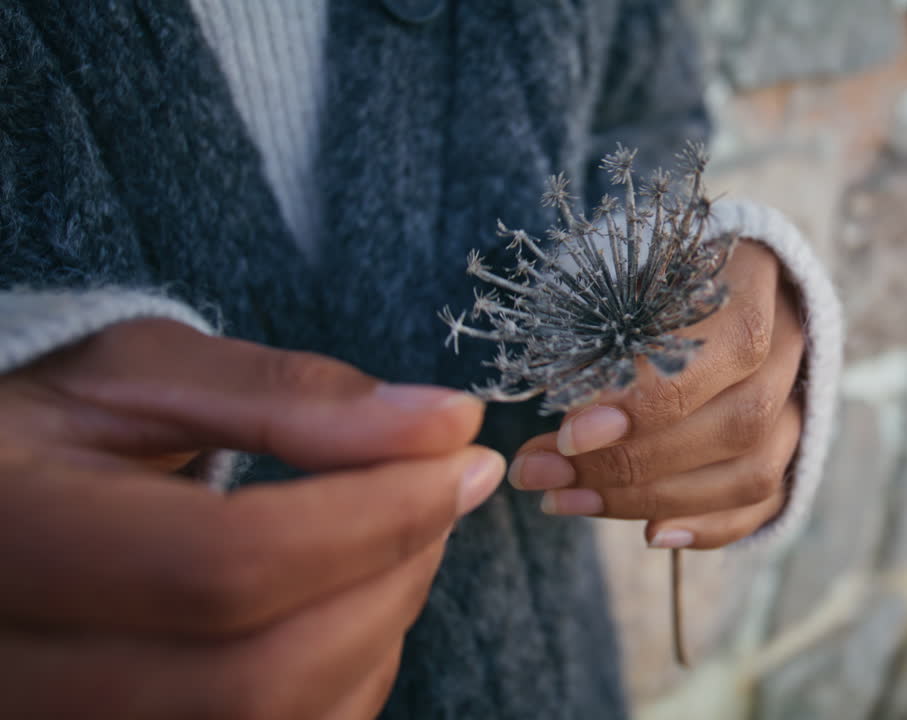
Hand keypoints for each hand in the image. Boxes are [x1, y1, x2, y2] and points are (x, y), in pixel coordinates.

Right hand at [0, 319, 503, 718]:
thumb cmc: (57, 424)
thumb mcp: (141, 375)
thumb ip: (288, 397)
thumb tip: (445, 423)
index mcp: (8, 538)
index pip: (224, 564)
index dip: (374, 516)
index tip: (462, 460)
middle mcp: (17, 674)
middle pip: (259, 677)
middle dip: (392, 579)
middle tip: (445, 493)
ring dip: (384, 630)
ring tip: (403, 535)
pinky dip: (351, 676)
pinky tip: (357, 601)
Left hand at [509, 239, 804, 548]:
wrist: (700, 279)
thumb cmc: (645, 277)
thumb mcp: (622, 281)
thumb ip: (606, 340)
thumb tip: (571, 427)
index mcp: (756, 278)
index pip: (728, 348)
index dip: (652, 401)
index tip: (571, 433)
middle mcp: (793, 341)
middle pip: (739, 421)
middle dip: (633, 462)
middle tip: (544, 472)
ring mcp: (799, 399)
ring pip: (754, 471)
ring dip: (655, 499)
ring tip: (566, 500)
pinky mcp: (791, 445)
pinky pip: (765, 501)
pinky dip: (710, 526)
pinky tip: (650, 533)